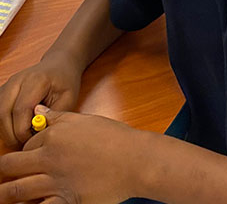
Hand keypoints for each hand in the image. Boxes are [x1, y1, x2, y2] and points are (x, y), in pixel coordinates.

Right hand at [0, 53, 82, 147]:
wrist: (58, 65)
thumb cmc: (65, 82)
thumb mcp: (68, 98)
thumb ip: (54, 115)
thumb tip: (38, 132)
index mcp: (36, 80)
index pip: (21, 109)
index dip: (23, 130)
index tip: (34, 140)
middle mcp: (17, 81)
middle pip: (3, 113)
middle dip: (12, 134)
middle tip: (26, 144)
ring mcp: (7, 85)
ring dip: (6, 131)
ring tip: (22, 137)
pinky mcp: (2, 92)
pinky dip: (3, 125)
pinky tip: (16, 129)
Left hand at [0, 105, 148, 203]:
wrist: (134, 159)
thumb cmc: (113, 137)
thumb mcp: (85, 120)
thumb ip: (58, 116)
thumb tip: (38, 110)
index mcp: (54, 137)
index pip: (26, 144)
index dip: (24, 150)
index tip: (26, 156)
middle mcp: (49, 159)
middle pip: (10, 167)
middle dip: (2, 170)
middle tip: (1, 174)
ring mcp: (55, 182)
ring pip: (16, 191)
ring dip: (5, 194)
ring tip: (1, 195)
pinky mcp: (65, 201)